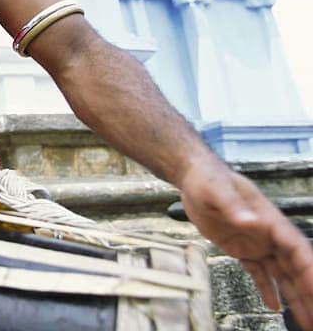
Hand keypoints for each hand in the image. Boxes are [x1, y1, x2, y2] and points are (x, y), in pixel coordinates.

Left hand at [181, 164, 312, 327]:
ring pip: (281, 274)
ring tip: (305, 320)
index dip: (309, 270)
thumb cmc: (207, 178)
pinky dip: (267, 289)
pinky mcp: (242, 249)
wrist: (193, 178)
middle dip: (307, 291)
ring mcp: (257, 243)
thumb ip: (234, 206)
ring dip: (294, 296)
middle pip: (295, 267)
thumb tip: (252, 221)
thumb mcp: (217, 189)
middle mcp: (268, 234)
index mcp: (269, 219)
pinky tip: (274, 306)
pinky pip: (259, 273)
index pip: (297, 248)